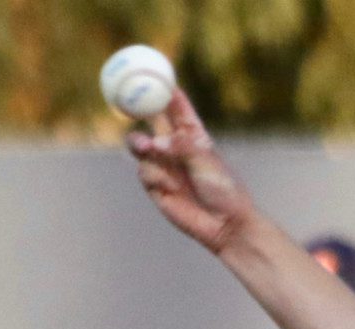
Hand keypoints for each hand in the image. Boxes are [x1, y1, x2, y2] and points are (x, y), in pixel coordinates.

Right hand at [125, 91, 252, 252]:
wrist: (225, 225)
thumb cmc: (224, 191)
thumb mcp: (208, 163)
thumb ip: (183, 148)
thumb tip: (157, 142)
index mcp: (194, 136)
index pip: (177, 109)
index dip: (166, 92)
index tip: (158, 76)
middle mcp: (176, 148)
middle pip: (151, 121)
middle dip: (139, 109)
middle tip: (130, 100)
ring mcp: (164, 166)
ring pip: (141, 146)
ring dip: (140, 144)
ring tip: (146, 147)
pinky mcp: (156, 186)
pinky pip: (145, 172)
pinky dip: (154, 176)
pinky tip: (169, 187)